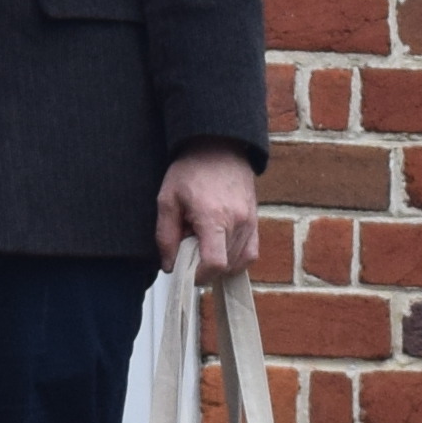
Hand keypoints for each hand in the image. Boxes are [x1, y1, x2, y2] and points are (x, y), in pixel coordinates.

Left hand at [155, 144, 257, 274]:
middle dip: (205, 268)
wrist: (219, 146)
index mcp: (214, 218)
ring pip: (238, 263)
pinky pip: (251, 254)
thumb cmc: (191, 170)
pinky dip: (236, 260)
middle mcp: (237, 222)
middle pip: (225, 266)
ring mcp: (250, 223)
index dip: (199, 276)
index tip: (186, 272)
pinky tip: (221, 251)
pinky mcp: (255, 221)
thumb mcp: (167, 199)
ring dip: (220, 264)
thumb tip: (169, 266)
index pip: (215, 263)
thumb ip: (165, 235)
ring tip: (203, 246)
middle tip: (189, 251)